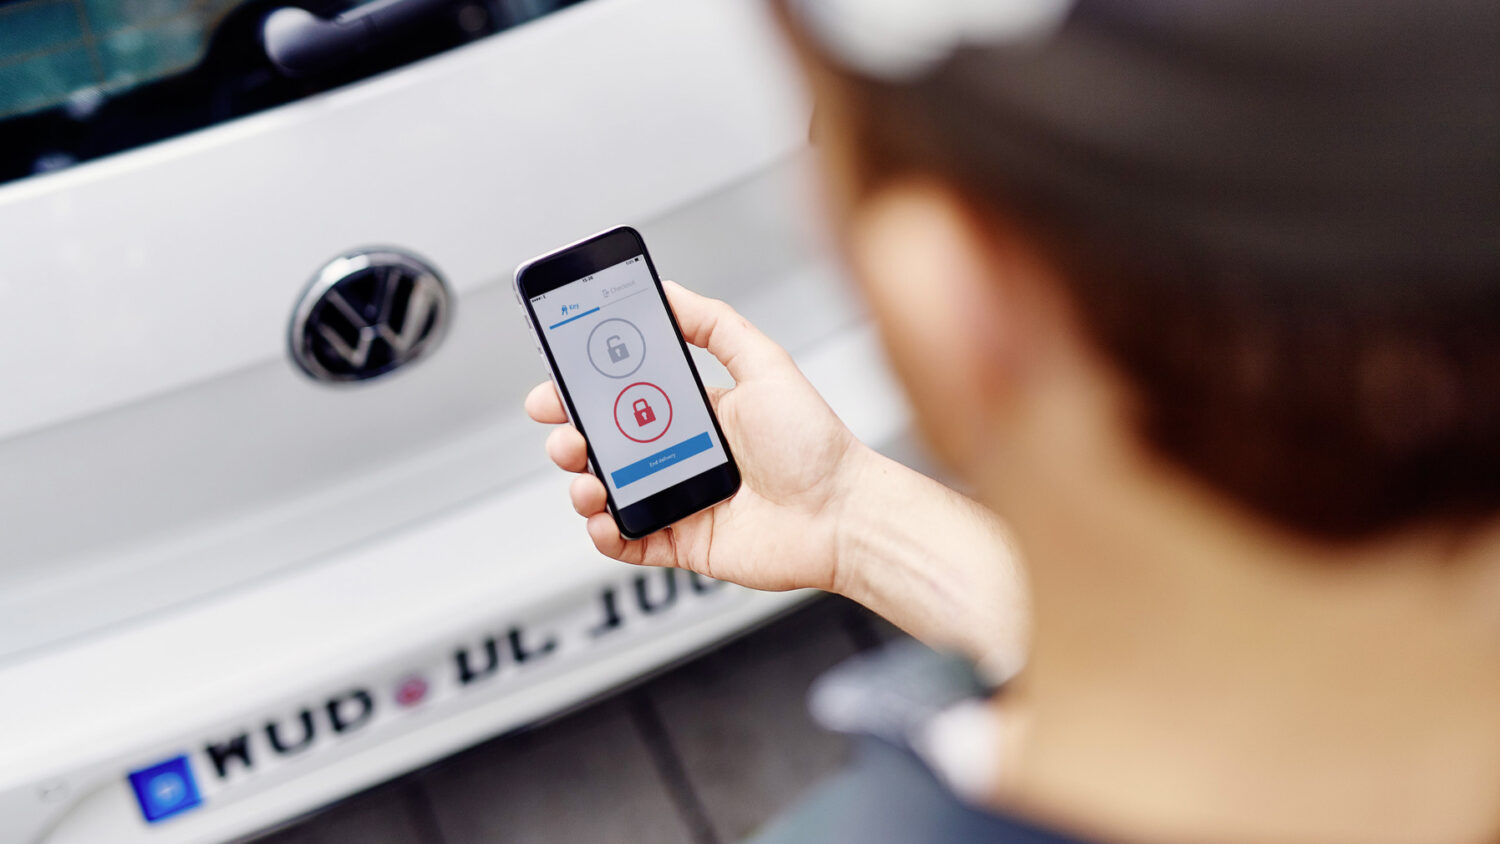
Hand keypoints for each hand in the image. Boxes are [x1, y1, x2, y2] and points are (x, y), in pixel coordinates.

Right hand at [525, 281, 868, 592]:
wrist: (844, 514)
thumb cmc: (817, 444)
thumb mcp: (764, 364)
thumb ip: (714, 325)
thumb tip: (666, 290)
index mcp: (696, 412)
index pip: (624, 396)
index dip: (584, 389)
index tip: (558, 378)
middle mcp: (681, 455)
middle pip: (604, 444)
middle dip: (570, 433)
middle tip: (562, 426)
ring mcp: (679, 501)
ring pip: (607, 492)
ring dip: (581, 482)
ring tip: (588, 474)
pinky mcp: (683, 544)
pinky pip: (628, 542)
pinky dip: (604, 534)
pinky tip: (604, 518)